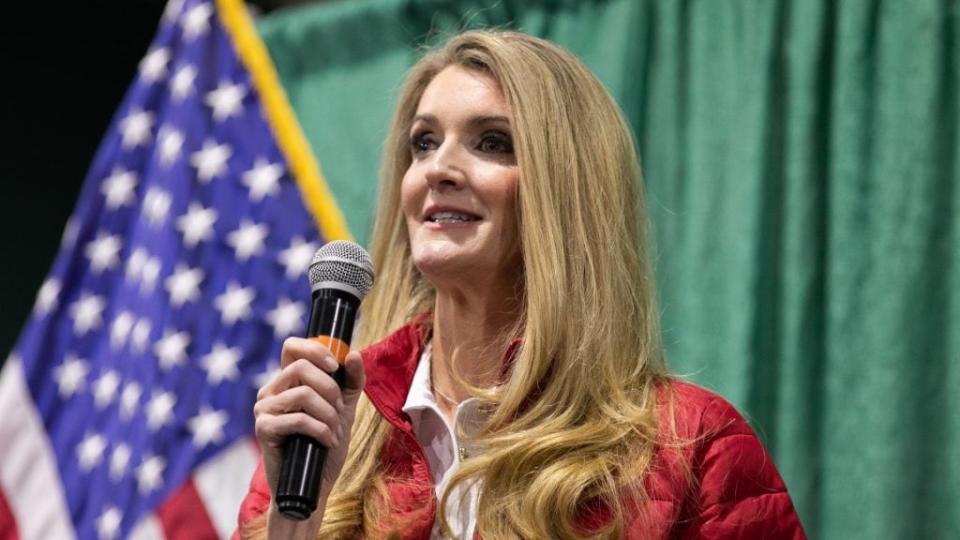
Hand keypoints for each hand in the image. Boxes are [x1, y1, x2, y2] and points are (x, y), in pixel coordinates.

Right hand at [253, 337, 365, 529]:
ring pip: (303, 394)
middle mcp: (271, 390)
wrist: (315, 484)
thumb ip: (351, 381)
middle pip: (301, 367)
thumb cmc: (326, 444)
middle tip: (340, 411)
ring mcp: (264, 409)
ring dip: (329, 415)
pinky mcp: (263, 428)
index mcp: (288, 381)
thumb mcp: (345, 408)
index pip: (292, 346)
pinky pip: (298, 419)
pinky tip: (327, 441)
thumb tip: (353, 354)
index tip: (334, 366)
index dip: (315, 349)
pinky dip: (321, 430)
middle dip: (330, 389)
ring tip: (334, 431)